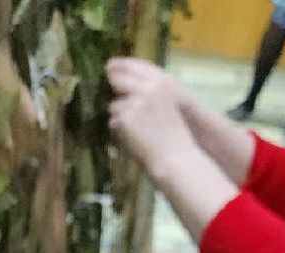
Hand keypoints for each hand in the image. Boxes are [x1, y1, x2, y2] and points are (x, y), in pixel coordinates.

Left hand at [106, 58, 198, 175]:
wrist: (175, 154)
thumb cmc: (173, 132)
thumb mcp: (166, 101)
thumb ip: (148, 89)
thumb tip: (121, 83)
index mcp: (159, 82)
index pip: (132, 65)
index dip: (117, 66)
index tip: (109, 67)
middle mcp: (146, 89)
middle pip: (117, 80)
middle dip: (112, 86)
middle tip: (110, 93)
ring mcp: (133, 103)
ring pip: (113, 105)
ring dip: (118, 115)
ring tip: (134, 128)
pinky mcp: (124, 119)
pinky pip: (113, 122)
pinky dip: (119, 130)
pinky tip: (132, 137)